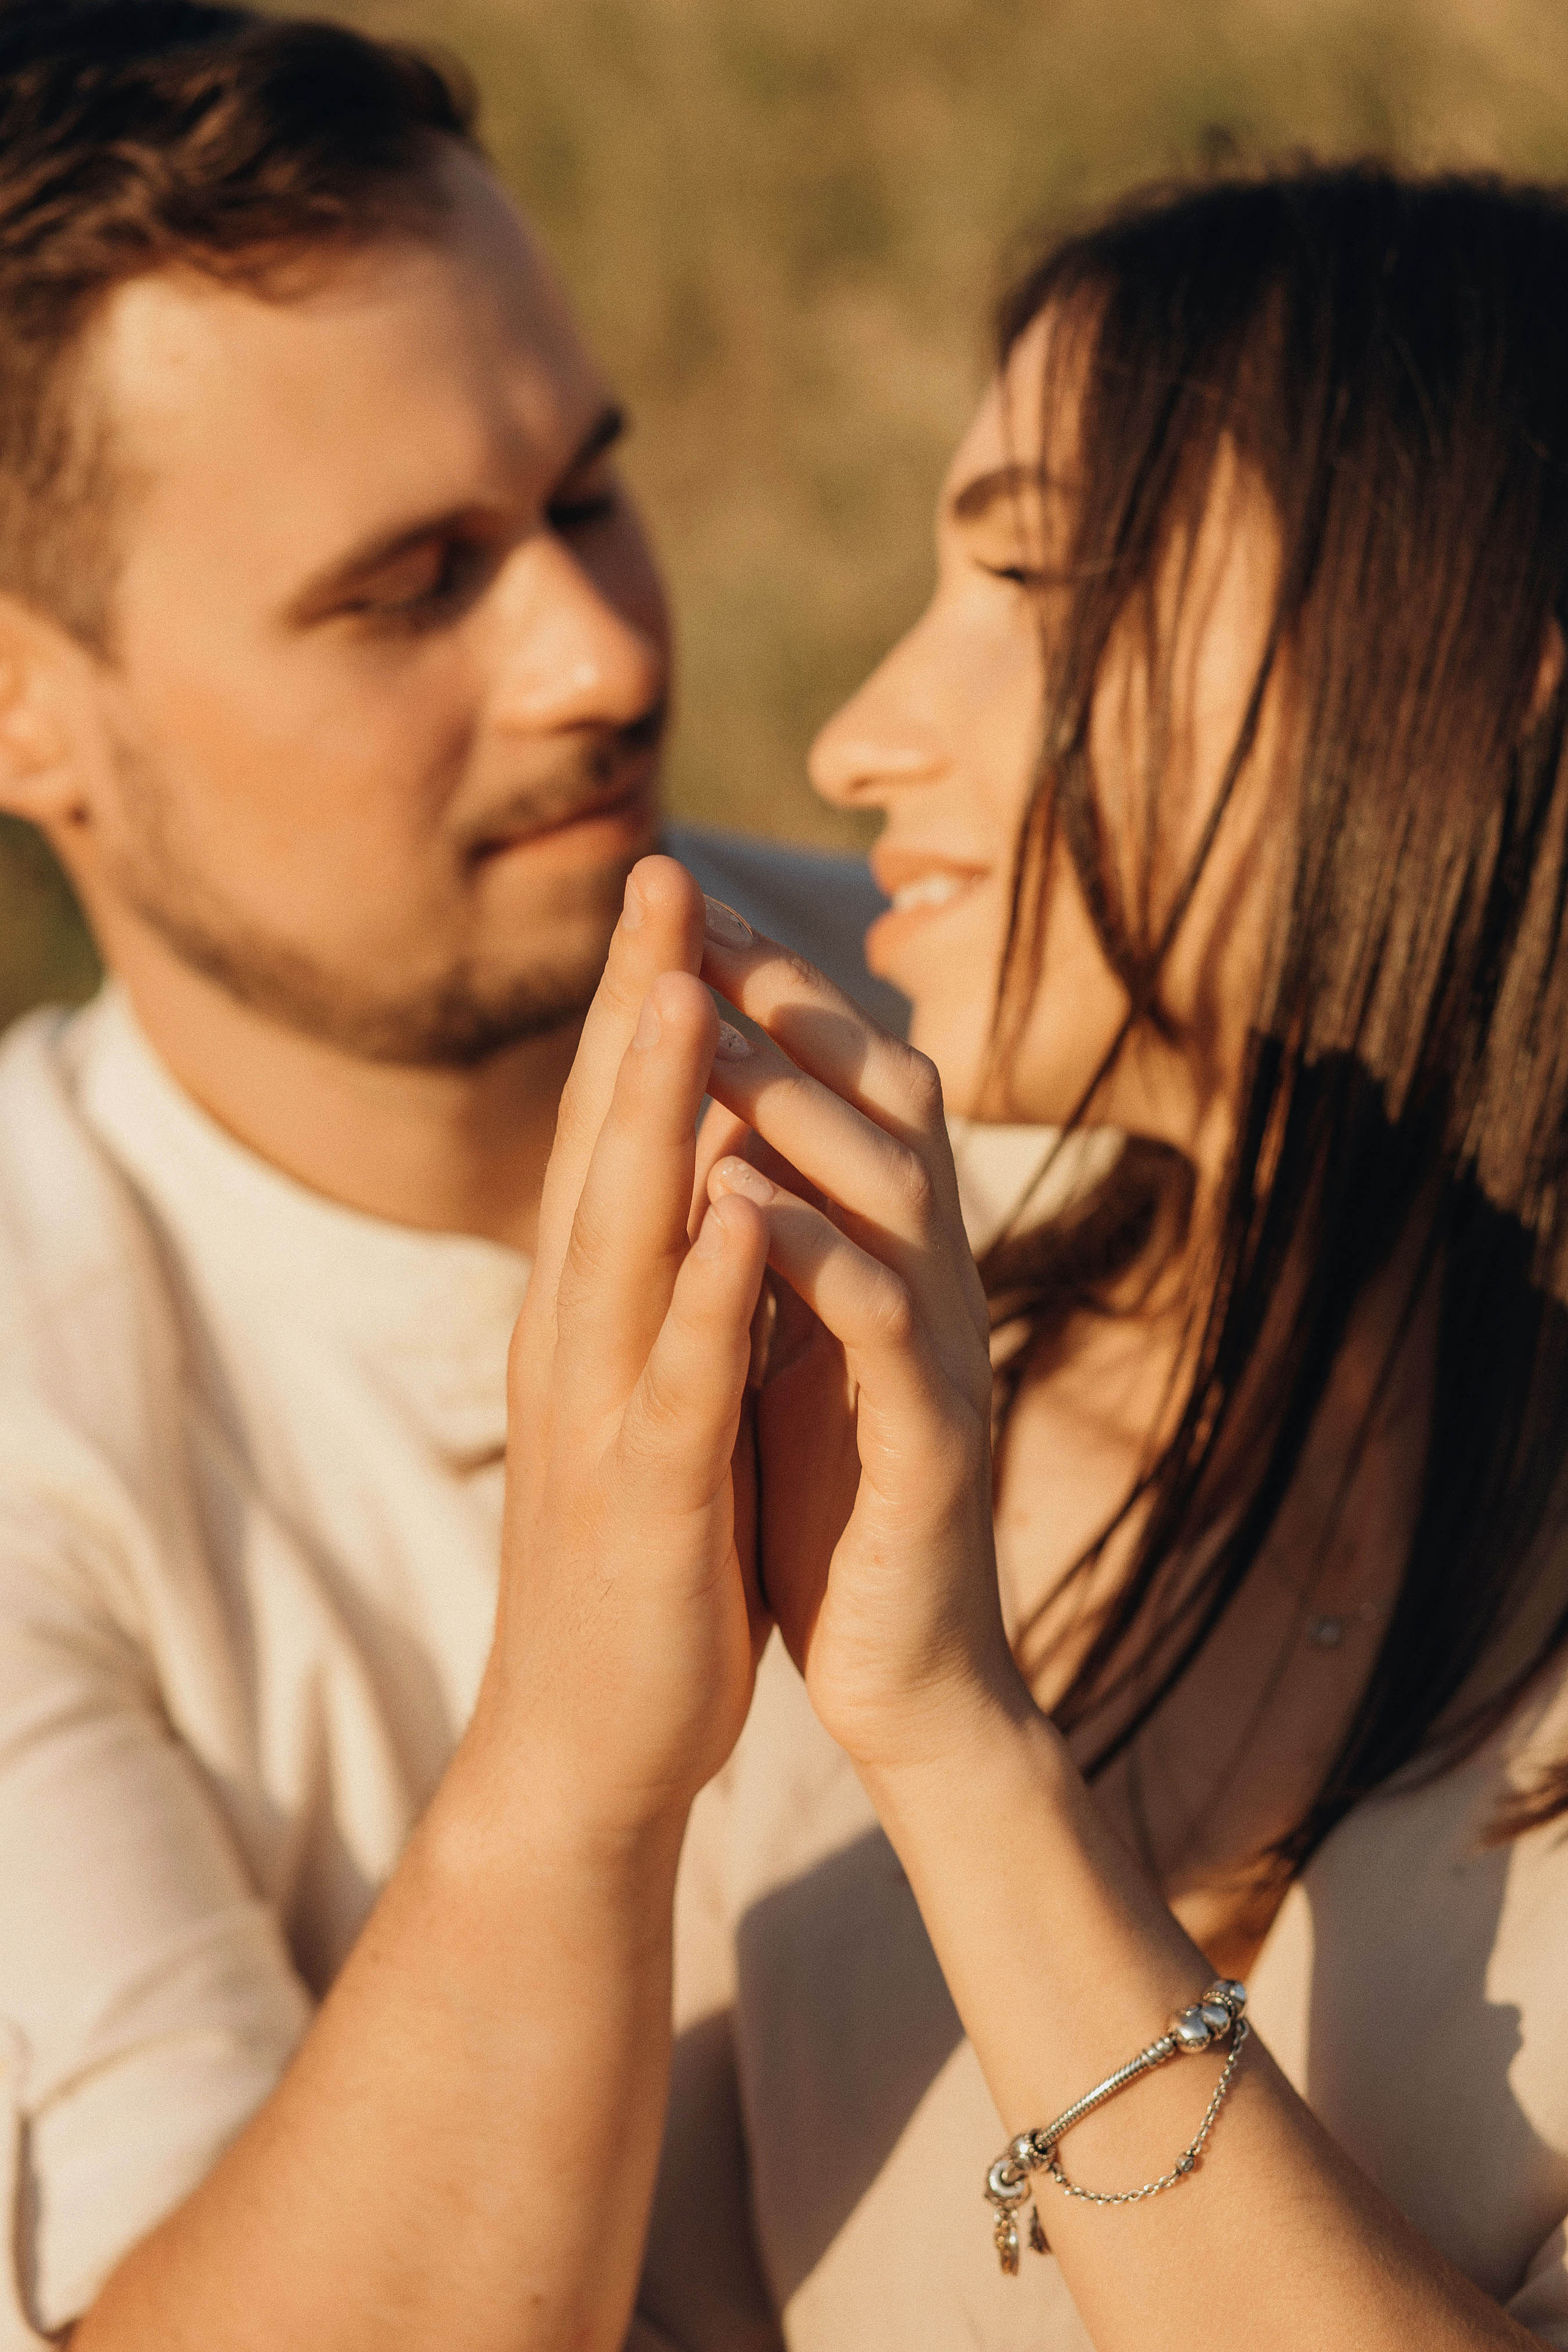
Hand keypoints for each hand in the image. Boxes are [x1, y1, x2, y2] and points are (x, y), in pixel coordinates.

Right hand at [477, 858, 772, 1854]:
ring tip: (684, 994)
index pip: (615, 1134)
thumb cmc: (640, 1554)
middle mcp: (574, 1340)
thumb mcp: (655, 1395)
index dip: (641, 1009)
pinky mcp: (645, 1499)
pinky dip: (700, 1293)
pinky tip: (734, 1211)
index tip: (672, 893)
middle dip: (636, 1010)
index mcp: (588, 1313)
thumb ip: (674, 1292)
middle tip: (659, 877)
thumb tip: (718, 1176)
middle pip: (602, 1148)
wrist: (586, 1736)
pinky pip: (674, 1381)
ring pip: (621, 1240)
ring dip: (650, 1116)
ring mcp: (599, 1416)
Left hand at [695, 912, 1027, 1773]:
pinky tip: (745, 1201)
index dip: (765, 989)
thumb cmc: (835, 1501)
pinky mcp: (930, 1444)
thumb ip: (783, 1237)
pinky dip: (817, 1256)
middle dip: (786, 998)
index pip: (838, 1083)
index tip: (673, 905)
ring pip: (886, 1191)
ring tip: (707, 1025)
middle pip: (879, 1098)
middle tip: (694, 909)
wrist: (910, 1674)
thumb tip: (721, 1124)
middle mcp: (928, 1277)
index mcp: (885, 1251)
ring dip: (797, 1105)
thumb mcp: (796, 1346)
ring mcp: (939, 1355)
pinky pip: (882, 1327)